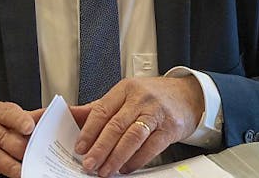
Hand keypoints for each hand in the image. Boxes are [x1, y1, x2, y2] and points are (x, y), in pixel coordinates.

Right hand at [0, 101, 41, 177]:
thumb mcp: (10, 120)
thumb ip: (29, 117)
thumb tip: (50, 113)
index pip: (8, 112)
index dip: (19, 120)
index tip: (29, 127)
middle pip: (4, 138)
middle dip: (21, 149)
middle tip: (34, 157)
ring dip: (10, 165)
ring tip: (22, 172)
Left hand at [72, 76, 203, 176]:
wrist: (188, 95)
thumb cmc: (152, 96)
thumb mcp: (125, 95)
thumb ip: (99, 107)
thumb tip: (71, 114)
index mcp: (125, 89)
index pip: (102, 110)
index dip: (89, 131)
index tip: (80, 147)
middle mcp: (140, 98)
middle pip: (115, 125)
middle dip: (100, 148)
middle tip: (89, 164)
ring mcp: (156, 112)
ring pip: (132, 136)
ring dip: (116, 156)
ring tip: (105, 170)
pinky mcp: (169, 128)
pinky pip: (151, 147)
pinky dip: (137, 160)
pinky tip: (126, 168)